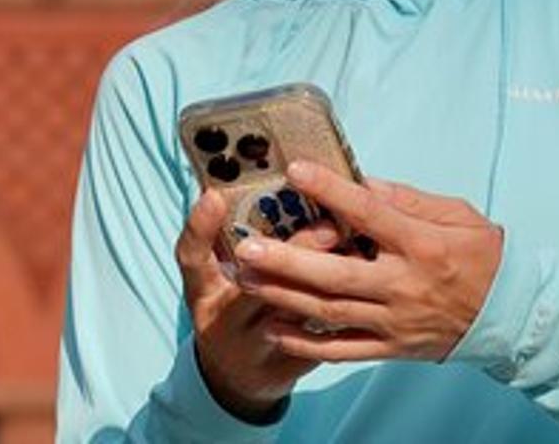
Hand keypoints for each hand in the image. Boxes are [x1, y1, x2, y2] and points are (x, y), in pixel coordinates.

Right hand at [173, 186, 346, 418]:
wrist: (236, 377)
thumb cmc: (226, 309)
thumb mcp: (211, 277)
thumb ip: (218, 236)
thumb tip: (246, 182)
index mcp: (203, 292)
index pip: (191, 257)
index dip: (200, 227)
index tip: (215, 194)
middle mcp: (226, 320)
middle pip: (256, 287)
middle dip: (293, 254)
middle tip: (328, 224)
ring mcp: (258, 345)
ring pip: (297, 312)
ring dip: (329, 281)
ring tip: (359, 249)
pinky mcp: (291, 364)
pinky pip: (320, 337)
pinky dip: (344, 309)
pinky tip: (366, 282)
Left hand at [229, 161, 505, 362]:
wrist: (510, 315)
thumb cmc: (481, 254)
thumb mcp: (454, 215)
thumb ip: (404, 199)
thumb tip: (359, 181)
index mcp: (422, 244)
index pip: (370, 213)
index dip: (331, 191)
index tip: (295, 171)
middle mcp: (405, 285)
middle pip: (337, 275)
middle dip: (287, 262)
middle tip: (248, 248)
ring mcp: (397, 321)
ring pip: (331, 312)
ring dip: (284, 297)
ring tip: (245, 280)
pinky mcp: (393, 348)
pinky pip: (343, 350)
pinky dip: (306, 344)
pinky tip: (273, 329)